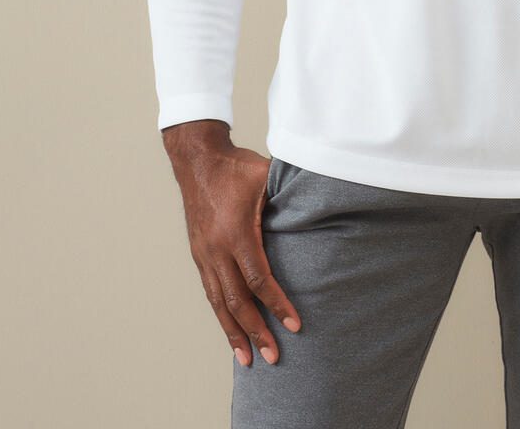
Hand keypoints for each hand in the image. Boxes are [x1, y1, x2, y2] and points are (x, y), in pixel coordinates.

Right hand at [162, 121, 302, 366]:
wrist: (197, 160)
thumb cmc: (236, 167)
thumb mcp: (266, 176)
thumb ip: (289, 195)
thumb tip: (322, 205)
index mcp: (236, 233)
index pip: (258, 279)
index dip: (277, 305)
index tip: (294, 325)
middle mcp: (217, 249)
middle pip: (238, 301)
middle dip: (256, 331)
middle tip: (274, 357)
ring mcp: (205, 254)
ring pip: (220, 303)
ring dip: (234, 333)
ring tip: (248, 360)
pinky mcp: (199, 255)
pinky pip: (211, 292)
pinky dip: (221, 316)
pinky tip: (231, 332)